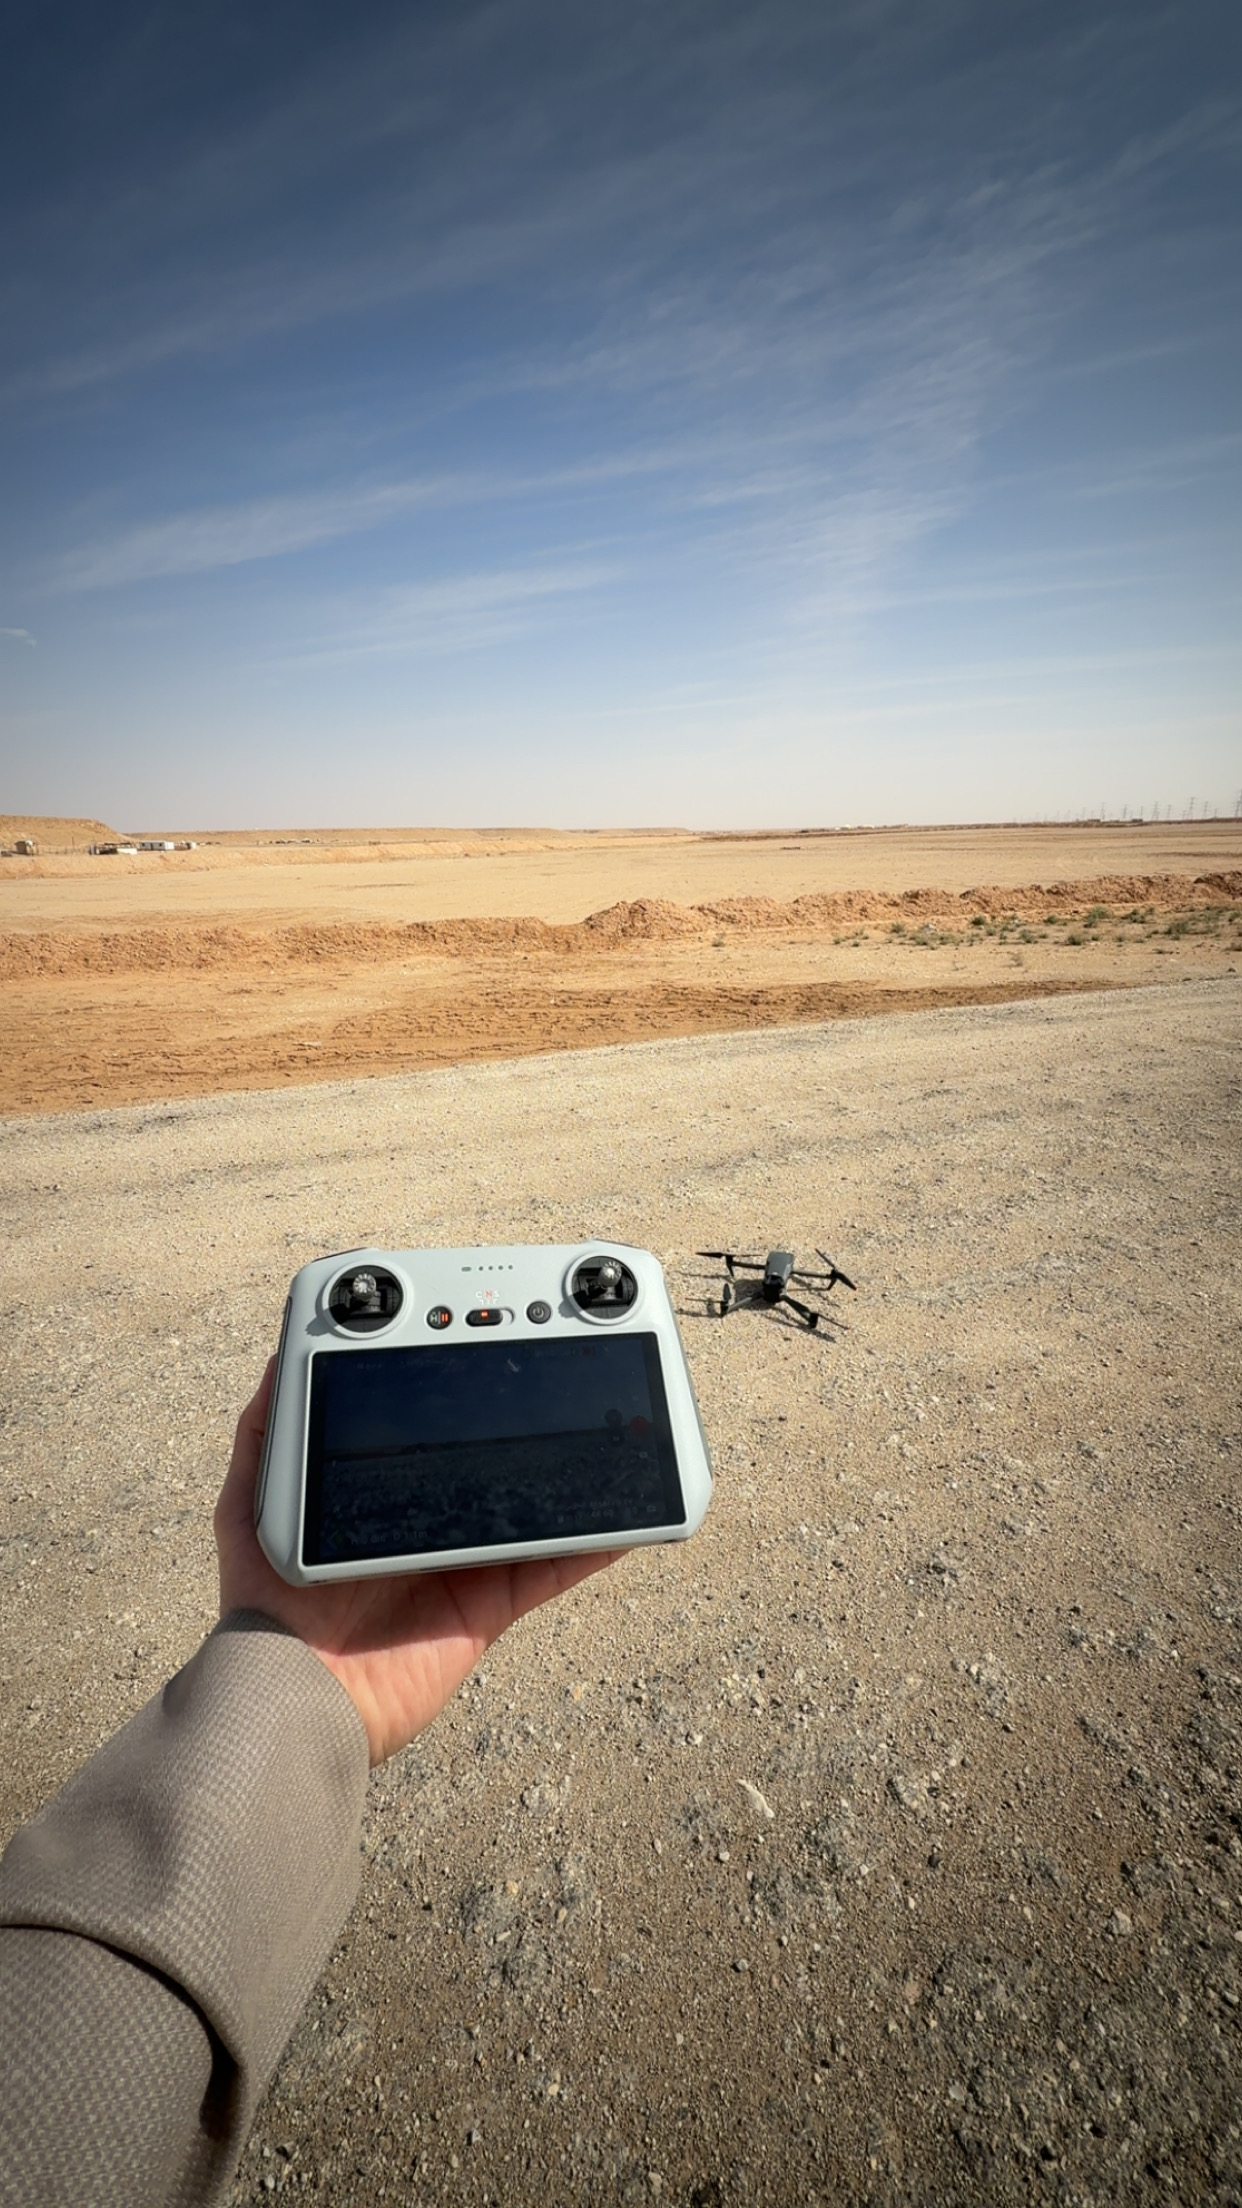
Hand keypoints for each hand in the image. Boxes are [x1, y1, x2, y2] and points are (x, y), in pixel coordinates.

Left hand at [215, 1361, 620, 1764]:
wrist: (296, 1690)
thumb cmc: (268, 1604)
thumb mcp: (249, 1509)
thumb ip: (264, 1438)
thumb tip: (282, 1358)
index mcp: (377, 1498)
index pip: (425, 1437)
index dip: (456, 1401)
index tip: (483, 1351)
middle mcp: (426, 1528)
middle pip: (488, 1468)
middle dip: (523, 1429)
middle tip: (557, 1381)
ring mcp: (463, 1567)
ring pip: (530, 1514)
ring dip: (570, 1480)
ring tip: (609, 1432)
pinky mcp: (490, 1607)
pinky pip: (551, 1572)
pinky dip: (593, 1548)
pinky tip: (626, 1516)